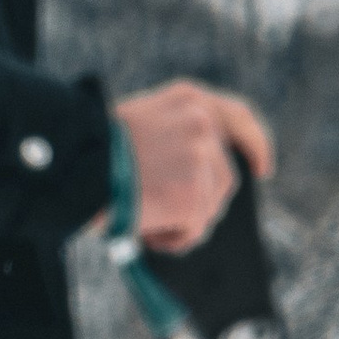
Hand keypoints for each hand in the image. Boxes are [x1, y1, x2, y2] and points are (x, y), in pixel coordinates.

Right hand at [112, 84, 273, 257]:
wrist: (76, 168)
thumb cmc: (96, 154)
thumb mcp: (144, 125)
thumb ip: (177, 137)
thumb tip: (198, 178)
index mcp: (190, 100)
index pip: (239, 119)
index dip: (255, 145)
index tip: (262, 169)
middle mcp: (202, 123)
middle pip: (224, 178)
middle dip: (201, 203)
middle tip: (168, 216)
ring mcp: (201, 158)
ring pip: (210, 208)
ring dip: (182, 222)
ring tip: (146, 217)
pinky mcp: (195, 193)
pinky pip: (195, 230)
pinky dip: (174, 238)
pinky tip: (148, 229)